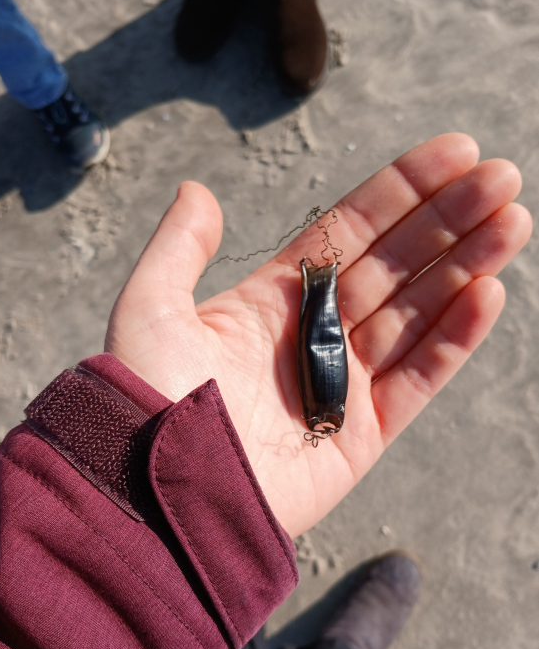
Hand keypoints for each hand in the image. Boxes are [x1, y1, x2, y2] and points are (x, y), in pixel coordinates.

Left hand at [105, 133, 530, 537]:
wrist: (161, 496)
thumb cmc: (147, 399)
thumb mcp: (150, 308)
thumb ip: (178, 248)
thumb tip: (198, 189)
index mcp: (272, 300)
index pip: (351, 232)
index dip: (402, 191)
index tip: (455, 152)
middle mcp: (313, 336)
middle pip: (396, 264)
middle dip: (449, 219)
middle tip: (502, 177)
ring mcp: (342, 384)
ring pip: (418, 313)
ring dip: (467, 266)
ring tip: (513, 220)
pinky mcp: (363, 434)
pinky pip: (419, 377)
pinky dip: (455, 337)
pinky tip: (488, 291)